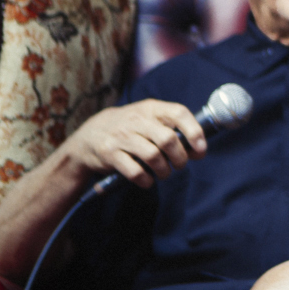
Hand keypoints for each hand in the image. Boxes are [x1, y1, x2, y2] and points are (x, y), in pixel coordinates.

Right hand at [61, 99, 205, 187]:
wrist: (87, 137)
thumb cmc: (129, 130)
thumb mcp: (148, 119)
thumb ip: (171, 129)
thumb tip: (199, 148)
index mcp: (150, 109)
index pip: (178, 113)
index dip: (194, 131)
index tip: (200, 149)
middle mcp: (136, 120)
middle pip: (168, 139)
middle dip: (180, 157)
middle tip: (180, 164)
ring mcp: (121, 137)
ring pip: (153, 156)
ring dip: (164, 170)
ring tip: (164, 173)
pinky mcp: (109, 154)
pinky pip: (135, 171)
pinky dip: (146, 180)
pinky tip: (147, 180)